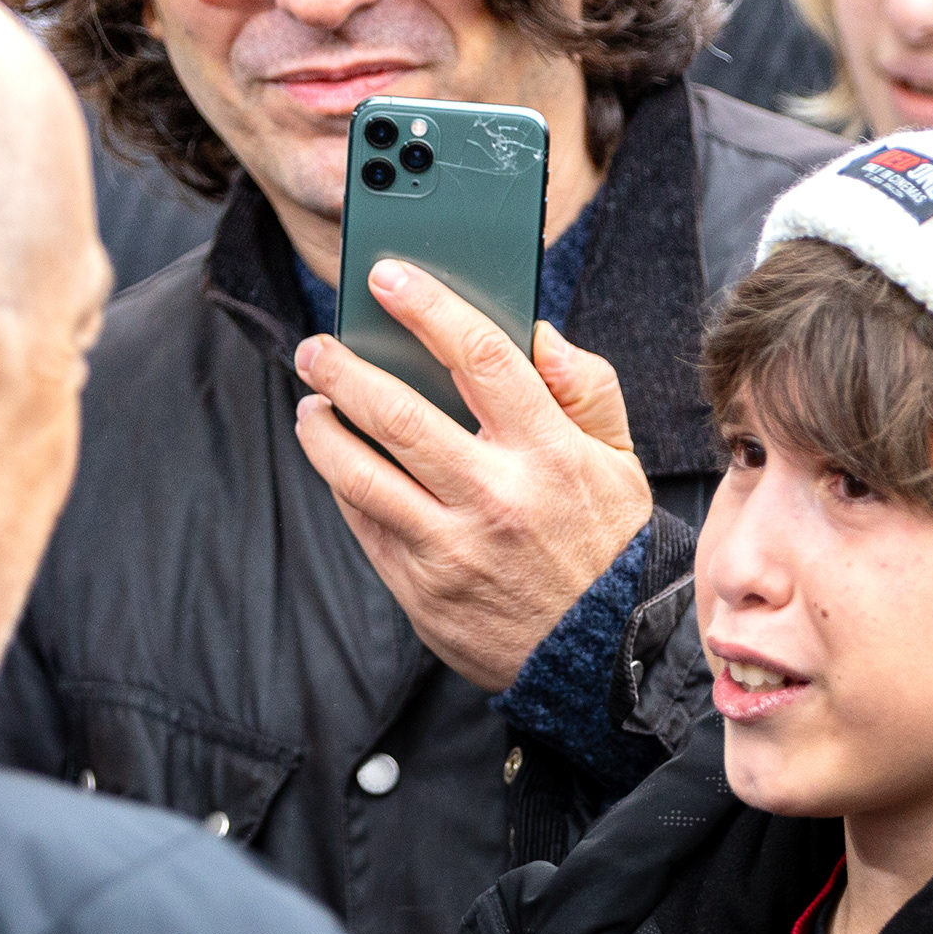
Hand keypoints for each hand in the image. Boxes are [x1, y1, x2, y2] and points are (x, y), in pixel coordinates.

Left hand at [292, 260, 657, 690]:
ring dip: (322, 429)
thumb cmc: (607, 542)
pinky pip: (364, 522)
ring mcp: (452, 547)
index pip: (480, 357)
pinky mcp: (420, 588)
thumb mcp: (620, 461)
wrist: (602, 657)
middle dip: (344, 368)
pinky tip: (336, 458)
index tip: (387, 276)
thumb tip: (536, 331)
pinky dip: (341, 483)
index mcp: (548, 452)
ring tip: (312, 402)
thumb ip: (586, 389)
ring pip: (361, 472)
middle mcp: (495, 496)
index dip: (428, 307)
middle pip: (398, 413)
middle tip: (316, 345)